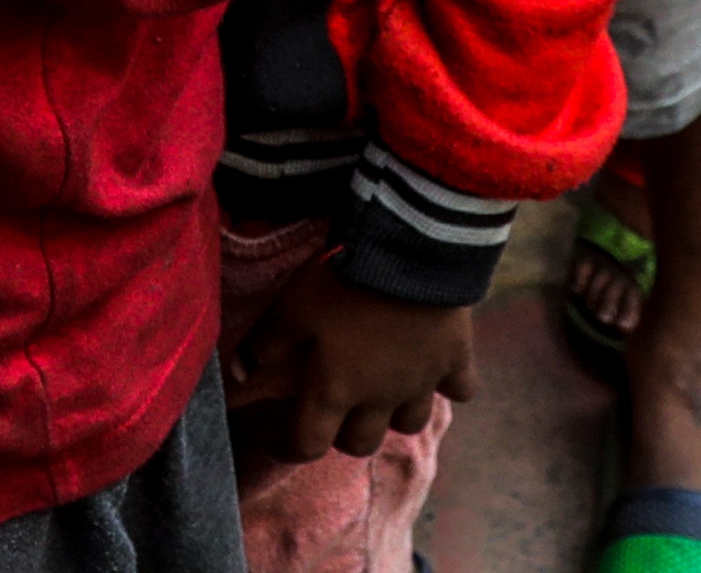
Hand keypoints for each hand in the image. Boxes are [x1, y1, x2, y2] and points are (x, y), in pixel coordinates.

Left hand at [230, 259, 476, 459]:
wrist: (410, 252)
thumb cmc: (343, 282)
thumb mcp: (291, 307)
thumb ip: (265, 343)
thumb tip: (239, 373)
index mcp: (335, 390)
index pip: (308, 444)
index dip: (288, 448)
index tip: (279, 440)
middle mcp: (380, 398)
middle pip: (361, 443)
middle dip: (343, 434)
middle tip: (334, 410)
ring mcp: (422, 383)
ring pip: (410, 423)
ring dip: (394, 415)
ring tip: (384, 391)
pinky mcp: (456, 360)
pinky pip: (461, 390)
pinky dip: (450, 387)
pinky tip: (437, 371)